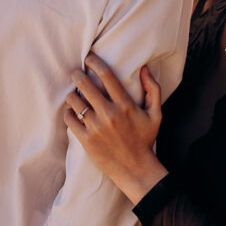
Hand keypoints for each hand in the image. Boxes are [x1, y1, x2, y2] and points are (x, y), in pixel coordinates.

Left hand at [64, 52, 167, 204]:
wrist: (135, 168)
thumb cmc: (145, 139)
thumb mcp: (156, 114)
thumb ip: (153, 89)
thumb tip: (145, 68)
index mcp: (125, 105)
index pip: (106, 76)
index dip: (95, 62)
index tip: (89, 57)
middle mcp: (109, 114)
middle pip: (85, 85)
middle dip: (77, 75)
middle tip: (76, 73)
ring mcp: (95, 127)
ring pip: (74, 101)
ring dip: (73, 94)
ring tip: (75, 94)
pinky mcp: (86, 140)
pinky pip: (70, 119)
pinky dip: (69, 113)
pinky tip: (74, 112)